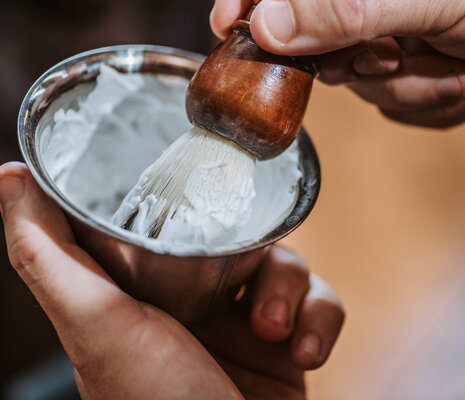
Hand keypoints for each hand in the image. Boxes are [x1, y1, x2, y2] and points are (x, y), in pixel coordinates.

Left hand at [0, 162, 343, 399]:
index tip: (205, 197)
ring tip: (275, 332)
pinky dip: (321, 321)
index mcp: (153, 293)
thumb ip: (50, 255)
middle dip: (256, 256)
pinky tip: (303, 353)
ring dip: (291, 293)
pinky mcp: (290, 345)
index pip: (177, 225)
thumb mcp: (97, 326)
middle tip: (246, 285)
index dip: (193, 206)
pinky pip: (322, 304)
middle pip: (243, 238)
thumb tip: (9, 176)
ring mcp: (248, 325)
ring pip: (289, 266)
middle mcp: (201, 305)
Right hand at [210, 0, 464, 126]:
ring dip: (414, 88)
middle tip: (394, 57)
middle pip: (323, 42)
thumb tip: (269, 24)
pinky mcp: (424, 75)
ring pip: (366, 86)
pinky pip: (399, 107)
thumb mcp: (439, 0)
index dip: (257, 4)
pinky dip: (435, 106)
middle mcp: (383, 2)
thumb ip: (349, 8)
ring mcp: (404, 38)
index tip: (228, 26)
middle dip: (363, 61)